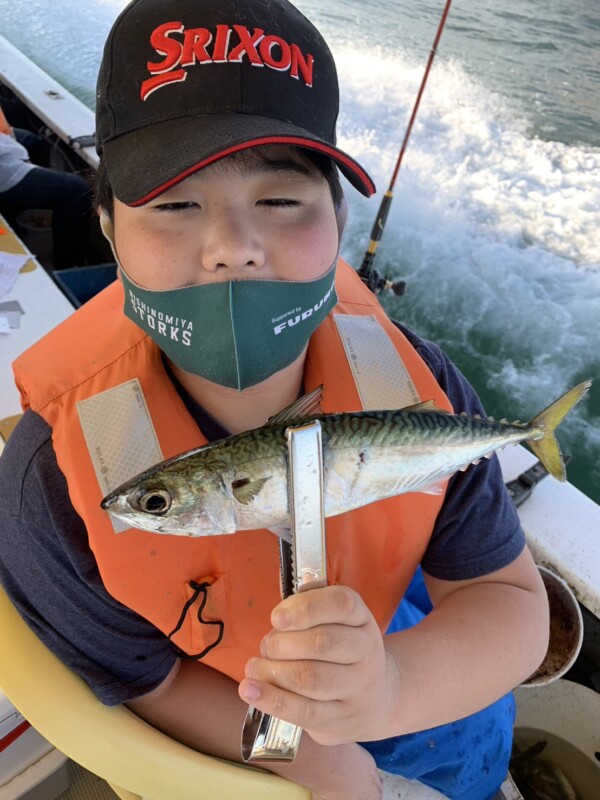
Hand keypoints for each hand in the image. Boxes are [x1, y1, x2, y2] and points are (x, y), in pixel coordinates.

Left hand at [238, 585, 399, 744]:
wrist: (375, 700)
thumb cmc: (342, 652)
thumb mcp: (337, 622)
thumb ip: (309, 608)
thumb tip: (282, 613)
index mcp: (362, 619)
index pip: (342, 605)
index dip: (306, 608)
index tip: (276, 617)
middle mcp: (366, 652)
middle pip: (322, 643)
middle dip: (282, 643)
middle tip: (266, 646)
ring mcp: (357, 689)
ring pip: (310, 678)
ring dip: (273, 671)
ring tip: (255, 668)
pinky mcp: (339, 721)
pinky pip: (303, 712)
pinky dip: (272, 700)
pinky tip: (250, 691)